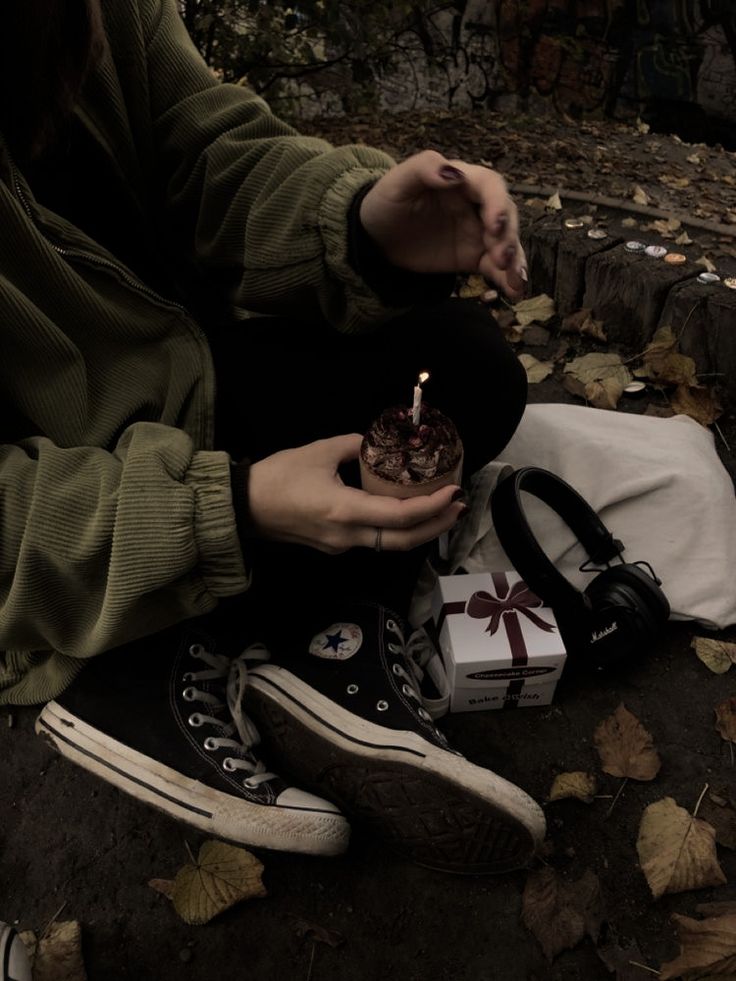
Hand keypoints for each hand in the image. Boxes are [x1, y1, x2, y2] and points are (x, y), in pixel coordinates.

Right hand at [247, 434, 465, 553]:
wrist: (241, 508)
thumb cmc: (277, 477)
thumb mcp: (319, 451)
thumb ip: (354, 445)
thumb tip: (377, 444)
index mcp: (344, 512)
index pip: (400, 516)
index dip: (432, 506)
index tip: (455, 491)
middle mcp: (347, 537)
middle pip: (403, 541)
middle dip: (436, 526)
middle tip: (459, 506)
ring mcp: (340, 547)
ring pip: (389, 544)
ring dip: (418, 529)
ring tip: (441, 508)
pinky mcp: (333, 547)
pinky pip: (372, 540)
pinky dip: (395, 528)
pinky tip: (405, 511)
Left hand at [359, 150, 526, 296]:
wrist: (376, 237)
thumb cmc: (387, 202)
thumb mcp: (397, 181)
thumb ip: (424, 168)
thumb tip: (454, 173)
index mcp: (462, 180)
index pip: (490, 186)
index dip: (497, 203)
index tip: (494, 224)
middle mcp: (476, 205)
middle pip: (505, 216)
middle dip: (507, 236)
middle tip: (501, 257)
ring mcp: (477, 232)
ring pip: (506, 243)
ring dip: (515, 260)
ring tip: (516, 280)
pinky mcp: (473, 257)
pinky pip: (496, 267)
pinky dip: (507, 279)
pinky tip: (514, 292)